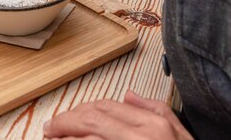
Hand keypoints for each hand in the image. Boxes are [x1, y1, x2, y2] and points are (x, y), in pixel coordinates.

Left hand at [44, 90, 192, 139]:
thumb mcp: (179, 135)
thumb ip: (155, 111)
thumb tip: (129, 95)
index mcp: (154, 126)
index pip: (107, 108)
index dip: (82, 110)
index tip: (69, 117)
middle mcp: (139, 137)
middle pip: (91, 119)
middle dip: (66, 121)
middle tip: (52, 128)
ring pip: (86, 137)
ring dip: (64, 137)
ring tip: (53, 139)